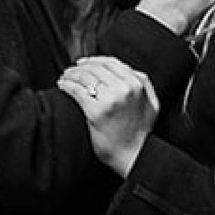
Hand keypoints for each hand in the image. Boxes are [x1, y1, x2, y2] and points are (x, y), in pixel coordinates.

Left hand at [57, 58, 159, 176]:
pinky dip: (67, 85)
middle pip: (96, 68)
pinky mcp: (95, 111)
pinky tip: (63, 85)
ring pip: (85, 76)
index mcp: (138, 84)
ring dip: (71, 74)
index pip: (111, 62)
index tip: (85, 62)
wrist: (134, 155)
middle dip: (80, 67)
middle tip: (70, 69)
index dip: (94, 60)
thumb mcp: (151, 103)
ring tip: (65, 77)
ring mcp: (110, 99)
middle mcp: (125, 88)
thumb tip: (127, 70)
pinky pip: (77, 90)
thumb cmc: (140, 132)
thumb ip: (143, 83)